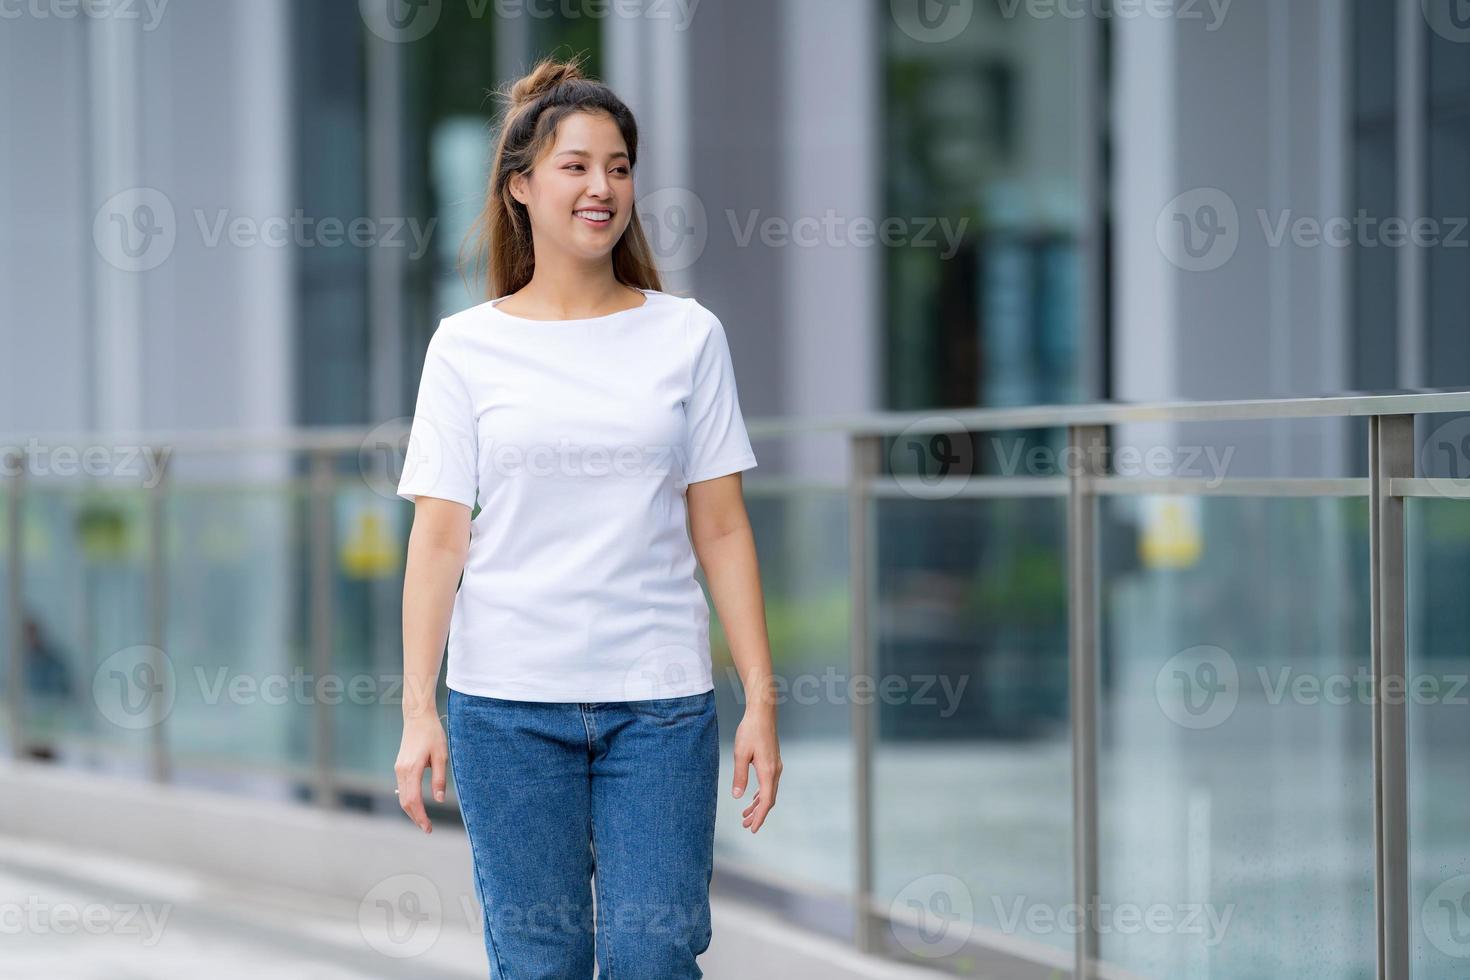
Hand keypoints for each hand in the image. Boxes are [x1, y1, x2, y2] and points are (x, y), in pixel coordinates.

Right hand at [395, 710, 447, 832]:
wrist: (417, 717)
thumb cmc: (432, 734)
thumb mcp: (441, 756)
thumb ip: (439, 779)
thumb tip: (439, 800)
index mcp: (411, 770)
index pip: (414, 801)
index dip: (421, 817)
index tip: (429, 828)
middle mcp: (401, 771)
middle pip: (405, 802)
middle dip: (415, 818)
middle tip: (428, 829)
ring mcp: (398, 769)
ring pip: (401, 797)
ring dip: (411, 810)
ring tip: (424, 820)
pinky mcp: (399, 766)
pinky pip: (401, 788)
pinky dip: (408, 800)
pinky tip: (417, 805)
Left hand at [731, 708, 781, 832]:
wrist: (762, 714)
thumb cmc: (751, 731)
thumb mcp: (740, 754)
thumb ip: (740, 776)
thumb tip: (738, 796)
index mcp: (768, 772)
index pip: (766, 801)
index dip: (759, 816)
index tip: (752, 828)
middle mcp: (775, 771)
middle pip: (769, 799)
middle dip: (758, 814)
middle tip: (746, 825)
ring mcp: (776, 766)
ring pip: (769, 792)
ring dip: (758, 805)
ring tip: (746, 815)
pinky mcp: (773, 762)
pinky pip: (768, 784)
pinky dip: (761, 794)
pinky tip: (752, 798)